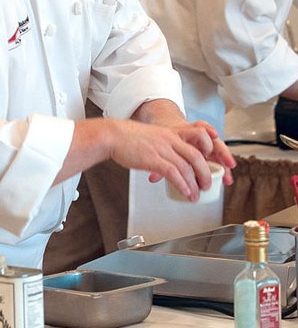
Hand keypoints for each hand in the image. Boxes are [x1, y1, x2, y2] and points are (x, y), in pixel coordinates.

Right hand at [108, 119, 235, 202]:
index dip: (211, 150)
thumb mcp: (153, 136)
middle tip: (207, 184)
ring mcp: (162, 149)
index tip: (214, 162)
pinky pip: (173, 173)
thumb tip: (170, 159)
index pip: (199, 138)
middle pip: (197, 156)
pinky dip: (182, 185)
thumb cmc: (128, 138)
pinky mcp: (153, 159)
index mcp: (171, 133)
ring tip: (196, 194)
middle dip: (205, 173)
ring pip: (187, 167)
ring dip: (194, 184)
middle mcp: (170, 139)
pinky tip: (185, 192)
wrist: (112, 135)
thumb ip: (165, 145)